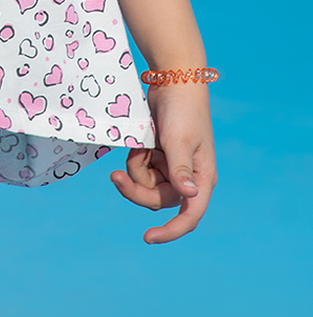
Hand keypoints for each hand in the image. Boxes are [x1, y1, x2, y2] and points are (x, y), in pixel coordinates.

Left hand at [109, 83, 216, 242]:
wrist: (171, 80)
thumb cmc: (182, 109)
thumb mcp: (179, 139)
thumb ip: (180, 169)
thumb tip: (189, 197)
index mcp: (201, 179)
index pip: (189, 215)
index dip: (171, 232)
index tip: (148, 237)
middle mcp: (187, 178)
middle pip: (157, 200)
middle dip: (135, 188)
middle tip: (114, 177)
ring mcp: (171, 168)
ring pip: (145, 185)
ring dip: (136, 168)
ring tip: (141, 145)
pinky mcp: (158, 157)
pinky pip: (140, 169)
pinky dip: (137, 157)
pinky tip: (141, 141)